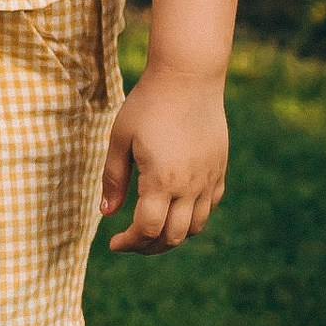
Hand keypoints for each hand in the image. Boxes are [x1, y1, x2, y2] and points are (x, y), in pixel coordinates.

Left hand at [103, 67, 228, 252]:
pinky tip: (175, 209)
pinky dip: (192, 218)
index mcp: (162, 180)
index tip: (113, 242)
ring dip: (172, 236)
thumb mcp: (120, 138)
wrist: (188, 78)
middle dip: (149, 246)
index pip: (148, 229)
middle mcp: (190, 186)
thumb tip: (106, 213)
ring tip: (151, 231)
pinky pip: (209, 207)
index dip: (129, 242)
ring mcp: (209, 179)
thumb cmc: (148, 104)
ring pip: (196, 227)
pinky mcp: (219, 170)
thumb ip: (114, 178)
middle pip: (173, 237)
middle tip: (130, 242)